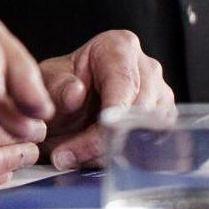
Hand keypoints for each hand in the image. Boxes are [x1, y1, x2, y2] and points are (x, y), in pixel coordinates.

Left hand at [39, 30, 171, 168]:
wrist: (64, 106)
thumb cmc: (59, 87)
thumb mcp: (47, 82)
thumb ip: (57, 87)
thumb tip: (76, 93)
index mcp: (119, 47)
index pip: (124, 82)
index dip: (113, 112)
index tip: (100, 134)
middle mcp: (147, 68)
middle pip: (139, 110)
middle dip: (103, 139)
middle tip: (66, 156)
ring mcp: (159, 96)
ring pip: (148, 132)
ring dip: (110, 152)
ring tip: (73, 158)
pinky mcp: (162, 123)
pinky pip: (150, 147)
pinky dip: (122, 159)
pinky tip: (93, 161)